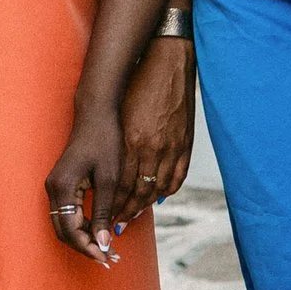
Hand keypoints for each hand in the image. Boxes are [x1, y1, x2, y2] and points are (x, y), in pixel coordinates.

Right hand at [45, 102, 124, 266]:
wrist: (97, 114)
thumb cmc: (105, 141)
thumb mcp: (109, 180)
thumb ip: (104, 212)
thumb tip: (104, 243)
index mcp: (62, 188)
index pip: (70, 230)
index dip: (88, 248)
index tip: (107, 259)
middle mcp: (53, 189)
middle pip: (63, 231)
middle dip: (85, 247)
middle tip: (108, 259)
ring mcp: (55, 186)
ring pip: (65, 224)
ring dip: (83, 238)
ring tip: (107, 248)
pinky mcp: (62, 184)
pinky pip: (68, 213)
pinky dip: (82, 225)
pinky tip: (100, 230)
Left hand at [113, 35, 192, 228]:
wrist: (167, 64)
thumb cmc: (138, 86)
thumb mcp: (121, 115)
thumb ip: (117, 144)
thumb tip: (109, 173)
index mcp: (132, 140)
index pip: (120, 185)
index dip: (112, 205)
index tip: (105, 217)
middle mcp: (152, 148)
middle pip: (138, 192)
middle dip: (126, 212)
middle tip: (117, 225)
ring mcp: (172, 147)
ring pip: (158, 189)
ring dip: (144, 205)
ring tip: (133, 215)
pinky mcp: (186, 144)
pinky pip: (177, 178)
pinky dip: (165, 192)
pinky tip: (157, 197)